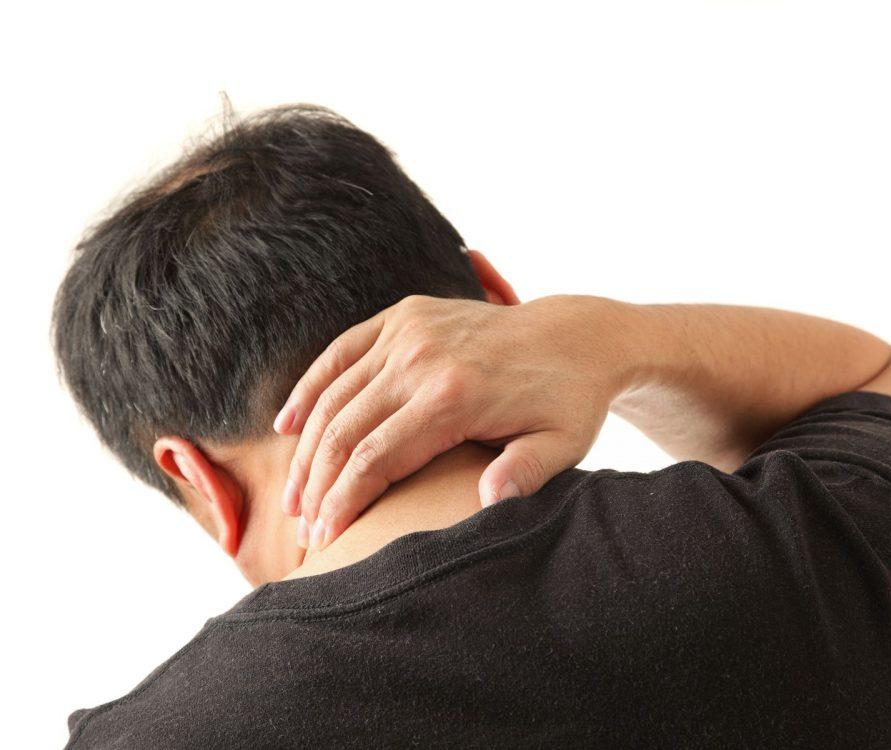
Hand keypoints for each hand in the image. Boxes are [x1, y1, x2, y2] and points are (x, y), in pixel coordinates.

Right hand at [275, 294, 633, 549]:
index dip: (341, 505)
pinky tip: (286, 425)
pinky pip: (341, 353)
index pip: (374, 459)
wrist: (578, 335)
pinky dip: (310, 389)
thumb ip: (527, 473)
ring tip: (293, 499)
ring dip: (306, 450)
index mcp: (454, 396)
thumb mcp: (564, 444)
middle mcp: (422, 358)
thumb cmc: (569, 401)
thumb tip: (490, 503)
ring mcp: (409, 331)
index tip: (327, 543)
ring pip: (334, 397)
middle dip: (316, 488)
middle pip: (343, 431)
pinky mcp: (404, 315)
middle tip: (305, 534)